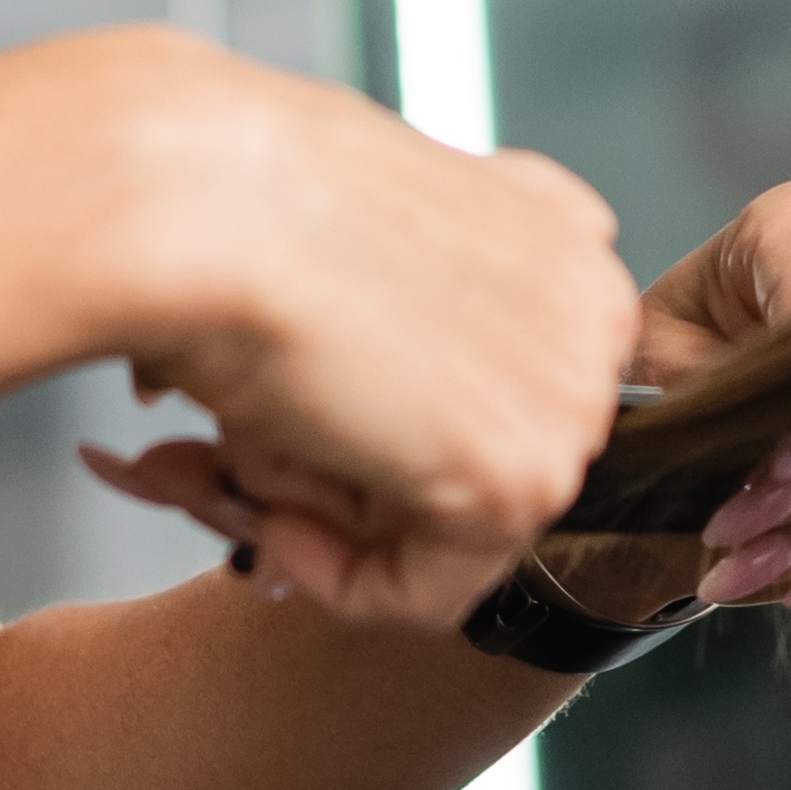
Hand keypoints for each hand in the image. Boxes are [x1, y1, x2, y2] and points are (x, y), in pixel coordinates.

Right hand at [66, 42, 639, 629]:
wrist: (201, 203)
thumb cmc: (233, 199)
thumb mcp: (343, 250)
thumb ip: (392, 322)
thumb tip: (366, 400)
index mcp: (552, 227)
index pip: (489, 379)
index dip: (378, 420)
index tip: (296, 430)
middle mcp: (589, 303)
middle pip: (473, 452)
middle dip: (350, 472)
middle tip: (243, 449)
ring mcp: (573, 394)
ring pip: (452, 522)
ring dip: (329, 508)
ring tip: (243, 444)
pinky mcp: (526, 478)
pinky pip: (433, 590)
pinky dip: (339, 582)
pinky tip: (274, 524)